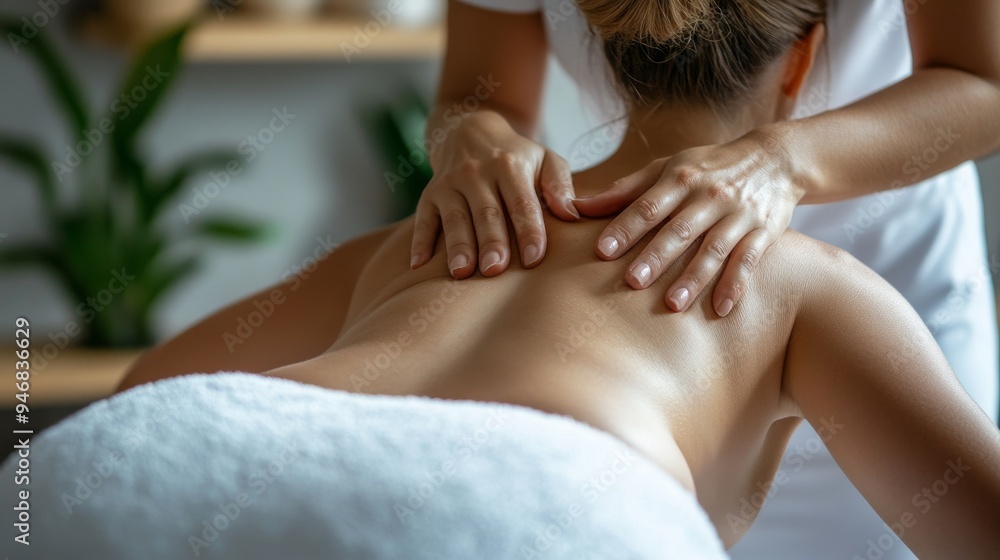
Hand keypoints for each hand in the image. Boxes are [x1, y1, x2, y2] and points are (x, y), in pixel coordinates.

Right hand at [409, 111, 578, 277]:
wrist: (470, 131)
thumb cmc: (516, 156)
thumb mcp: (544, 158)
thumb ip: (560, 184)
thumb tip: (571, 213)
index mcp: (509, 166)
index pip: (521, 202)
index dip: (528, 230)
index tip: (534, 259)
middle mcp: (477, 173)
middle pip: (486, 212)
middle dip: (490, 241)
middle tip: (495, 270)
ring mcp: (449, 184)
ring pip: (454, 217)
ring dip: (458, 245)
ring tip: (461, 272)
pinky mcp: (429, 194)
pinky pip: (422, 219)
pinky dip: (419, 242)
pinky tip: (418, 266)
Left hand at [573, 130, 805, 315]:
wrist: (775, 159)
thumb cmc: (709, 167)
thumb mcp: (669, 168)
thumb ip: (625, 189)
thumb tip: (578, 206)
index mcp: (681, 179)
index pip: (648, 206)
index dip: (624, 228)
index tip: (601, 251)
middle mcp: (709, 196)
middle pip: (679, 230)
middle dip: (656, 256)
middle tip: (632, 282)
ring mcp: (738, 215)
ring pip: (713, 248)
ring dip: (693, 278)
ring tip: (672, 305)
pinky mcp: (763, 232)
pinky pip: (749, 260)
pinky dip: (736, 284)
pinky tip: (720, 309)